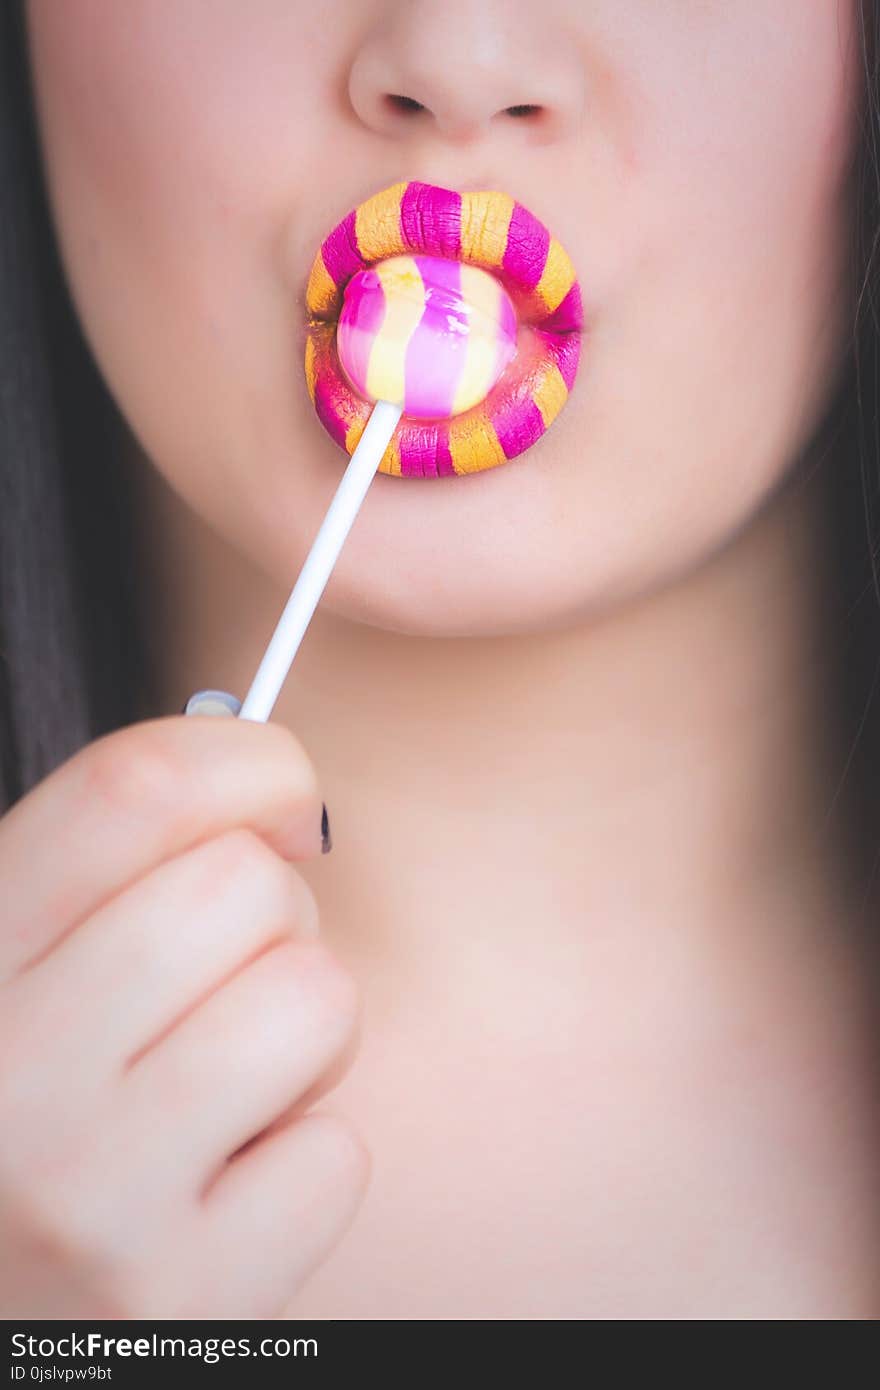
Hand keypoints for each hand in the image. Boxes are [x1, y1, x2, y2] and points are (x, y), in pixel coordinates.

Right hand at [0, 715, 367, 1317]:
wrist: (2, 1323)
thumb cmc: (25, 1124)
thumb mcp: (18, 979)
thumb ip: (101, 881)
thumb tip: (274, 787)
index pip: (129, 790)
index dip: (245, 760)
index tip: (285, 797)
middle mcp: (6, 1077)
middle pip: (245, 886)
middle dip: (273, 919)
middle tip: (223, 986)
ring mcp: (87, 1199)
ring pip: (315, 1000)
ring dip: (303, 1040)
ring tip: (227, 1093)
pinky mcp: (177, 1298)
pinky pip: (337, 1155)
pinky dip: (303, 1165)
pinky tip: (222, 1194)